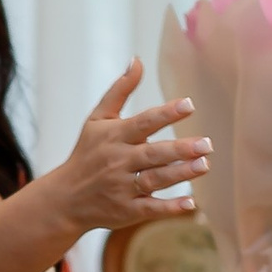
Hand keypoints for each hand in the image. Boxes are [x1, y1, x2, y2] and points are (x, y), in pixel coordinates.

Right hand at [43, 62, 210, 231]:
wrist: (65, 199)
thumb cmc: (87, 154)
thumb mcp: (97, 120)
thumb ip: (120, 91)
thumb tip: (137, 60)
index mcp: (114, 136)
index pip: (143, 123)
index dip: (166, 114)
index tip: (189, 105)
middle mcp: (118, 162)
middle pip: (152, 154)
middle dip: (179, 149)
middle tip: (206, 143)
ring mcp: (122, 188)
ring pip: (154, 180)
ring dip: (179, 174)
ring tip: (204, 165)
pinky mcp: (126, 211)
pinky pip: (150, 209)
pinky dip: (169, 208)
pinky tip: (191, 203)